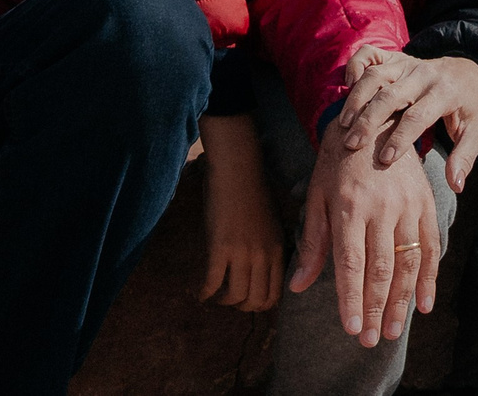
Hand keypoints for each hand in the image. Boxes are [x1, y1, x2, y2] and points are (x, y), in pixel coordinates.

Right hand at [197, 114, 282, 311]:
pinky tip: (200, 292)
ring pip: (235, 295)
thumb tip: (261, 271)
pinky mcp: (220, 248)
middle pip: (256, 300)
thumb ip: (268, 248)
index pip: (275, 294)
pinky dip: (205, 292)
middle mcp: (263, 255)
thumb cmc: (252, 192)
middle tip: (229, 299)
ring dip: (223, 300)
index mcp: (277, 249)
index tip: (248, 300)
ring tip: (215, 294)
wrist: (237, 171)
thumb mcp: (271, 224)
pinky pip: (213, 282)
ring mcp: (242, 252)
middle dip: (241, 306)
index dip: (260, 304)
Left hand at [288, 112, 443, 346]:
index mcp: (350, 206)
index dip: (352, 299)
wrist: (373, 118)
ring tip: (394, 330)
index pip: (351, 263)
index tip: (352, 329)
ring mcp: (407, 204)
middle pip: (381, 268)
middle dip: (376, 308)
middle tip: (372, 340)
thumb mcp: (317, 197)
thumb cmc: (336, 162)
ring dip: (402, 300)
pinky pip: (431, 244)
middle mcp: (381, 207)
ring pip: (408, 261)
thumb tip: (298, 285)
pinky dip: (429, 276)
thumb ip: (313, 243)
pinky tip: (424, 303)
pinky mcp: (425, 201)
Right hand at [337, 47, 477, 191]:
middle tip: (352, 145)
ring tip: (343, 125)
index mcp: (445, 92)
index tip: (385, 160)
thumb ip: (465, 158)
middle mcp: (423, 74)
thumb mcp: (476, 132)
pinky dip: (355, 65)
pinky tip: (347, 87)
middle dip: (369, 120)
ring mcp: (407, 63)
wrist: (468, 71)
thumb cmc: (469, 108)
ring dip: (357, 98)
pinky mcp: (395, 57)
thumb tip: (456, 186)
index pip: (418, 115)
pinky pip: (369, 53)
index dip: (400, 138)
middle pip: (390, 94)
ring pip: (376, 75)